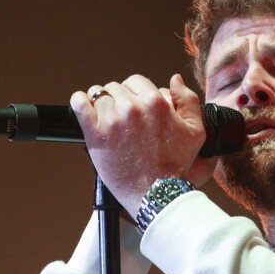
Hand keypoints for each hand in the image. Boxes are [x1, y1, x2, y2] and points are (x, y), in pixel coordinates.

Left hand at [69, 73, 215, 217]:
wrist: (155, 193)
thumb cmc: (175, 165)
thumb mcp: (195, 132)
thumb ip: (188, 101)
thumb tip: (175, 80)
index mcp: (156, 103)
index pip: (136, 81)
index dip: (135, 94)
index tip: (135, 108)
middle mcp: (133, 107)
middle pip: (116, 88)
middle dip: (119, 100)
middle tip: (123, 120)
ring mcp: (112, 119)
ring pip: (99, 95)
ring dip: (101, 105)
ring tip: (108, 121)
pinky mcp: (95, 133)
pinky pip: (79, 103)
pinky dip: (80, 103)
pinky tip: (86, 110)